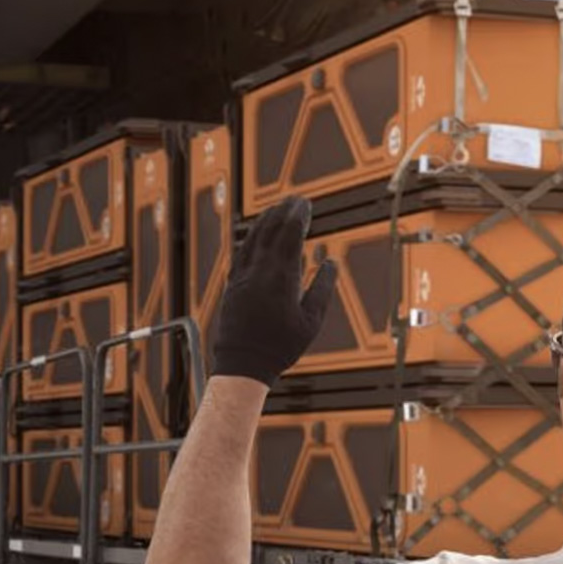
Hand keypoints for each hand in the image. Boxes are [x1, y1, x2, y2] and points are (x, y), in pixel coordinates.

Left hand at [211, 196, 336, 386]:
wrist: (242, 363)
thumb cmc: (279, 347)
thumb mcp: (310, 321)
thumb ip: (321, 289)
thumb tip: (330, 262)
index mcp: (281, 278)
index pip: (290, 236)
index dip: (299, 217)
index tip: (306, 204)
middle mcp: (259, 272)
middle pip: (271, 231)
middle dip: (284, 212)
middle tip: (295, 199)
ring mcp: (242, 277)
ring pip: (253, 239)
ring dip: (265, 220)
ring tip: (276, 209)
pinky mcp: (232, 285)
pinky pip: (241, 252)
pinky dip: (250, 238)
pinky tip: (254, 233)